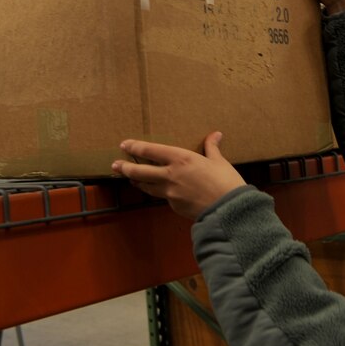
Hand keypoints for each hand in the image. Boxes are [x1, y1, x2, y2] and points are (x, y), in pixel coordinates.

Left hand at [111, 132, 245, 219]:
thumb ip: (212, 148)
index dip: (135, 147)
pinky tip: (162, 192)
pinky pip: (164, 198)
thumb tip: (216, 134)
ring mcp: (169, 193)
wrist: (229, 210)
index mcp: (180, 159)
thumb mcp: (219, 162)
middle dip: (126, 167)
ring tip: (131, 179)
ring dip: (137, 182)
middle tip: (116, 165)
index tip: (125, 145)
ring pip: (147, 186)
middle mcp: (170, 175)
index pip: (150, 151)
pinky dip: (161, 193)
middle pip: (140, 171)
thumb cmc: (226, 182)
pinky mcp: (174, 206)